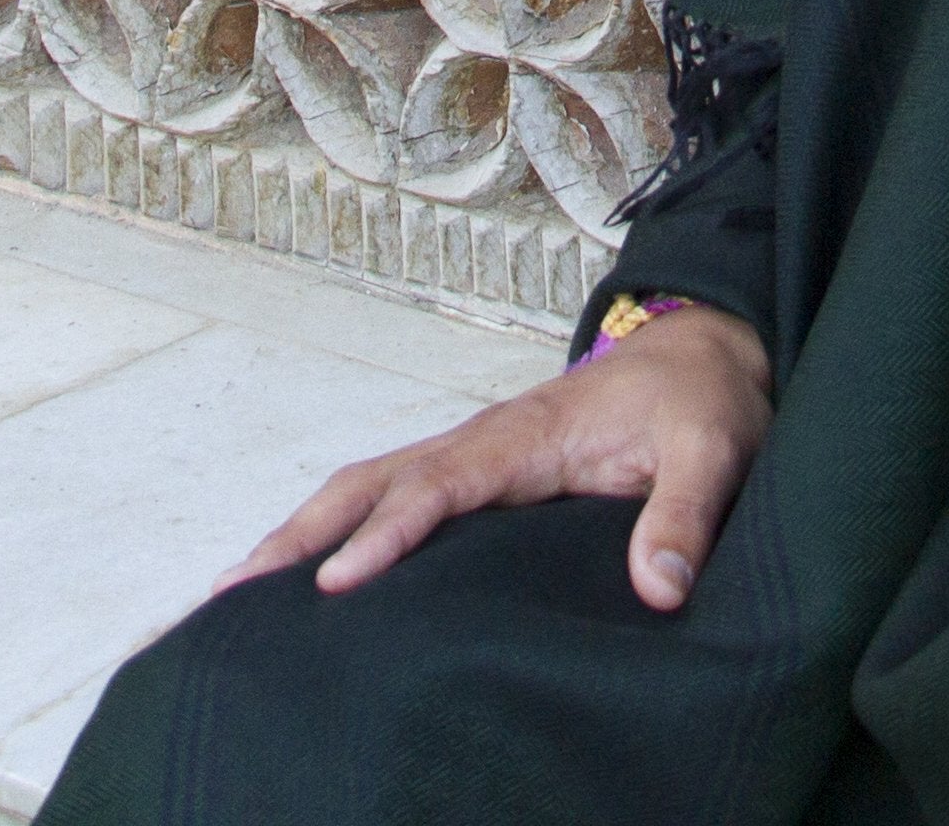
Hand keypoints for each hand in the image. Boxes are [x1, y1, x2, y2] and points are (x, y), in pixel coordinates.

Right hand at [216, 303, 770, 614]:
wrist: (700, 355)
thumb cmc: (702, 402)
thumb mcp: (715, 452)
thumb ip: (684, 515)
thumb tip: (657, 589)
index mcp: (525, 437)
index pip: (440, 487)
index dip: (388, 534)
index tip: (337, 583)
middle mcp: (483, 442)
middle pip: (371, 483)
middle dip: (302, 535)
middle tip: (233, 593)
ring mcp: (473, 455)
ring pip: (369, 488)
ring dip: (303, 533)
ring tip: (238, 594)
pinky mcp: (479, 474)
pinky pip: (392, 497)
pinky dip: (338, 529)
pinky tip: (310, 577)